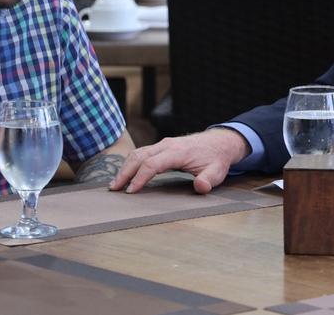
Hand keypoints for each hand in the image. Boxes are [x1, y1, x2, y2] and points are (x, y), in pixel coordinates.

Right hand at [109, 128, 249, 194]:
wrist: (219, 143)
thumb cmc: (216, 159)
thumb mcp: (217, 172)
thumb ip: (208, 180)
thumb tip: (200, 187)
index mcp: (178, 152)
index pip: (152, 164)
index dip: (140, 178)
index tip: (131, 191)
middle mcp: (167, 145)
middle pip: (139, 156)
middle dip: (125, 172)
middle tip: (114, 189)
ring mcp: (163, 144)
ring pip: (138, 153)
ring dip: (125, 167)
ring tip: (115, 184)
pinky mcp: (161, 147)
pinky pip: (142, 153)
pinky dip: (131, 163)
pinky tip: (125, 174)